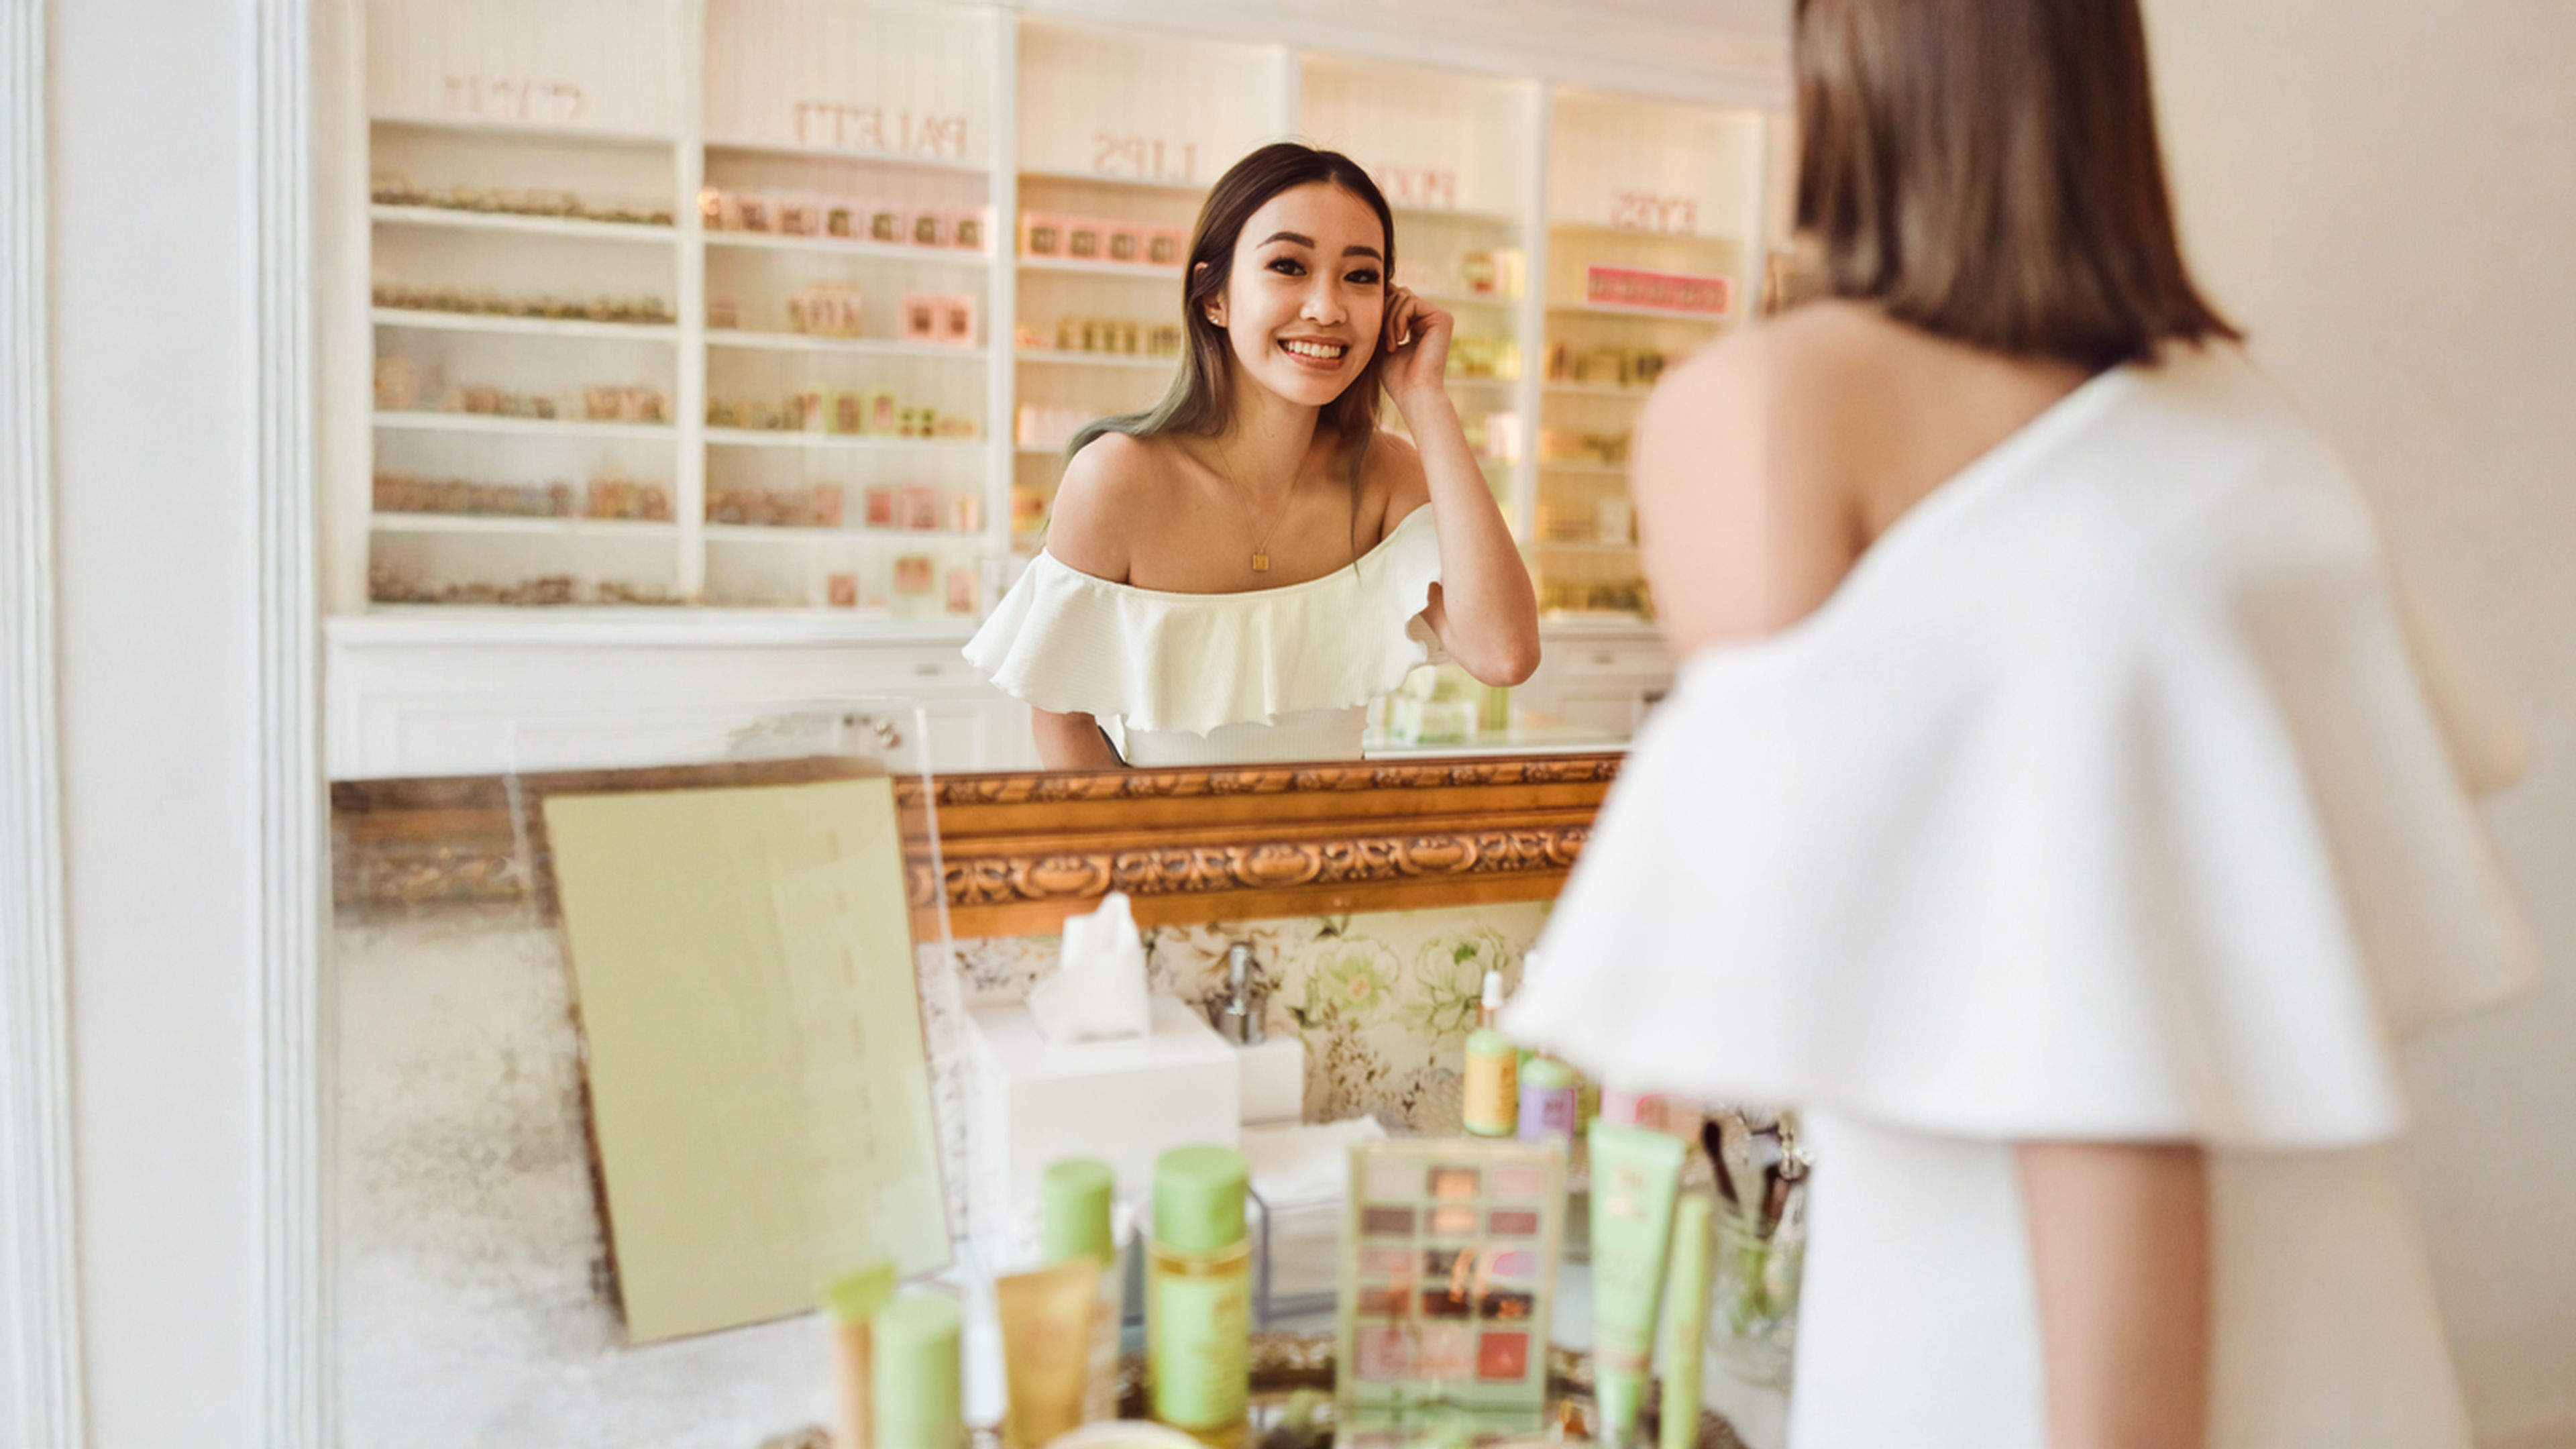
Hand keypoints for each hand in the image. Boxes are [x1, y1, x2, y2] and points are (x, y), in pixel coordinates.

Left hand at [1379, 285, 1453, 406]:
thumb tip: (1379, 289)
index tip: (1371, 326)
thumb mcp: (1383, 341)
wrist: (1413, 394)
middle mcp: (1431, 318)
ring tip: (1390, 345)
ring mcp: (1438, 317)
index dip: (1382, 305)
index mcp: (1418, 324)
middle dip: (1384, 314)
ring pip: (1403, 296)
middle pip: (1399, 294)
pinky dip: (1398, 319)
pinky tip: (1398, 340)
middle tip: (1383, 342)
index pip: (1397, 299)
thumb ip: (1382, 318)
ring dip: (1389, 320)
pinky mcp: (1442, 318)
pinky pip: (1410, 302)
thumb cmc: (1396, 377)